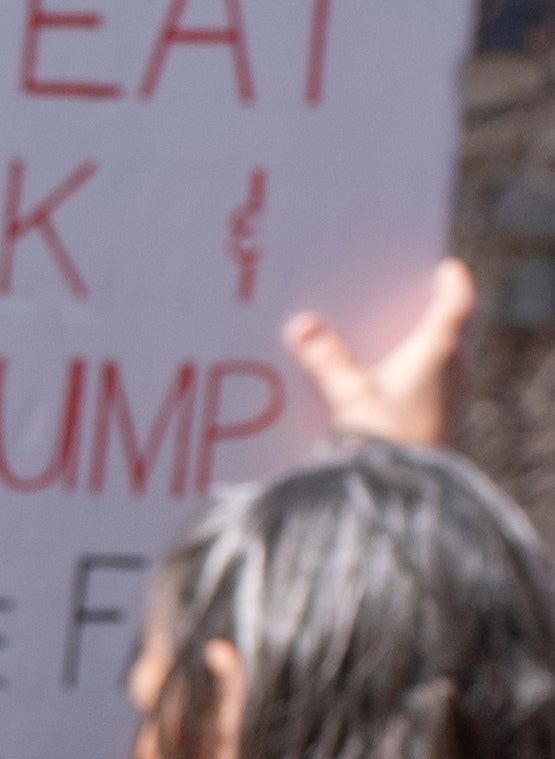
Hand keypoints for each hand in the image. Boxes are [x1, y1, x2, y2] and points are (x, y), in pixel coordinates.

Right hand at [287, 255, 475, 452]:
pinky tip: (404, 383)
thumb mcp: (349, 395)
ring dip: (436, 345)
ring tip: (410, 340)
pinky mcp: (444, 419)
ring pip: (453, 357)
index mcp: (439, 350)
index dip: (453, 281)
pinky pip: (442, 383)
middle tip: (423, 300)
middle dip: (442, 312)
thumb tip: (301, 325)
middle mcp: (455, 369)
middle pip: (458, 328)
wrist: (404, 490)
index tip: (445, 268)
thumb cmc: (385, 438)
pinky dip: (429, 372)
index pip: (457, 302)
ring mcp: (454, 396)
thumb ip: (326, 360)